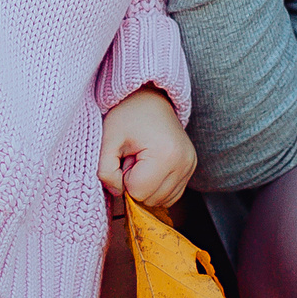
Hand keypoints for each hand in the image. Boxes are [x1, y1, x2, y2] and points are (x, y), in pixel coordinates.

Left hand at [100, 85, 194, 207]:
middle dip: (135, 184)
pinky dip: (157, 187)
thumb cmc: (127, 115)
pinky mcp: (191, 166)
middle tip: (133, 158)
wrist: (150, 97)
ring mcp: (190, 165)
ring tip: (142, 160)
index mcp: (165, 155)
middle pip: (151, 200)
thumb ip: (105, 171)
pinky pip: (171, 194)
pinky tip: (151, 166)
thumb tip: (117, 193)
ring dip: (146, 186)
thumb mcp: (108, 139)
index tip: (125, 158)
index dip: (124, 179)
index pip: (137, 192)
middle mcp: (183, 162)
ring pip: (162, 200)